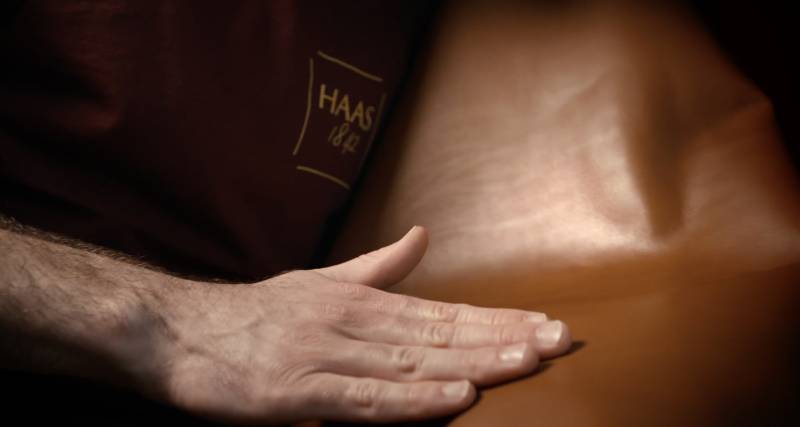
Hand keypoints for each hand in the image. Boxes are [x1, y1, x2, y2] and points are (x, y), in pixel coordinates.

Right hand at [155, 226, 570, 423]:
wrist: (179, 331)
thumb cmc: (257, 313)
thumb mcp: (322, 282)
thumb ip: (378, 266)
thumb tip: (422, 236)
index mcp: (361, 301)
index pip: (444, 312)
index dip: (497, 319)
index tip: (544, 324)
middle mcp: (352, 323)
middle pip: (440, 334)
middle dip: (504, 338)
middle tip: (559, 340)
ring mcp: (326, 355)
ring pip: (412, 362)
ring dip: (474, 361)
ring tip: (527, 361)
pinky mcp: (297, 392)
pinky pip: (364, 399)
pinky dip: (413, 400)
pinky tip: (456, 396)